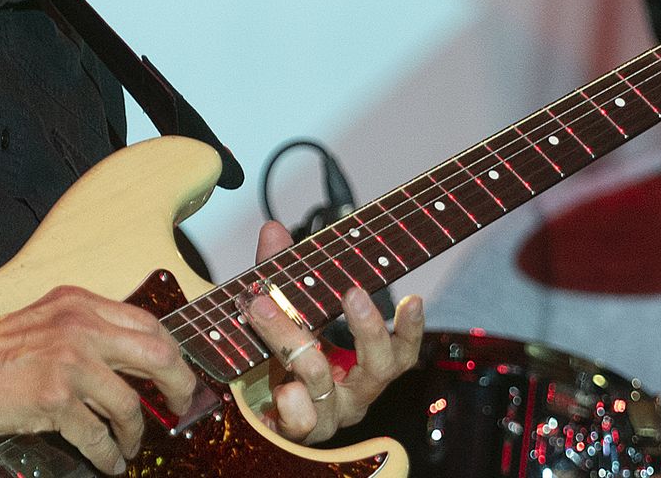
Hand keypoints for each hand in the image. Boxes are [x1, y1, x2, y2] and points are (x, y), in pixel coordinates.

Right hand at [0, 285, 198, 474]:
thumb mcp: (46, 322)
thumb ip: (86, 331)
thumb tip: (130, 363)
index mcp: (80, 304)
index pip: (149, 324)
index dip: (172, 354)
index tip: (179, 376)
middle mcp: (80, 326)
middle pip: (158, 355)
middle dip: (179, 386)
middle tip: (181, 406)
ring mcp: (68, 362)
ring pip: (129, 403)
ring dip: (136, 432)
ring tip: (131, 445)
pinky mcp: (52, 398)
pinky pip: (97, 435)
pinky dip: (109, 454)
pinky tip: (110, 463)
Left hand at [245, 221, 424, 442]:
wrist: (247, 405)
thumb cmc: (281, 358)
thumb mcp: (287, 312)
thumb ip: (283, 273)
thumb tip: (273, 230)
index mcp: (361, 369)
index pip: (400, 352)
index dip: (410, 328)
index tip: (413, 298)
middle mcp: (351, 396)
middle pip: (377, 368)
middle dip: (369, 329)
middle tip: (353, 293)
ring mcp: (325, 416)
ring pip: (325, 387)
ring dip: (300, 349)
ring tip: (276, 320)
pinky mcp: (293, 431)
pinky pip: (299, 425)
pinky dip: (293, 408)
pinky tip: (284, 392)